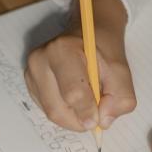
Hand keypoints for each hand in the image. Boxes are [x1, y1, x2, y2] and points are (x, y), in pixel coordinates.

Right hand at [24, 0, 136, 131]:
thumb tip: (103, 121)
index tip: (99, 119)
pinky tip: (75, 99)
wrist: (88, 30)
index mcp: (62, 50)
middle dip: (79, 120)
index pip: (73, 93)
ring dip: (73, 118)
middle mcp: (40, 59)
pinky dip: (64, 112)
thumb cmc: (103, 48)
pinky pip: (47, 109)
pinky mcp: (30, 82)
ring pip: (51, 112)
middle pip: (57, 108)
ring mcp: (31, 71)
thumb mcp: (121, 70)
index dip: (88, 112)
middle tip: (95, 118)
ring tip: (87, 104)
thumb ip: (120, 98)